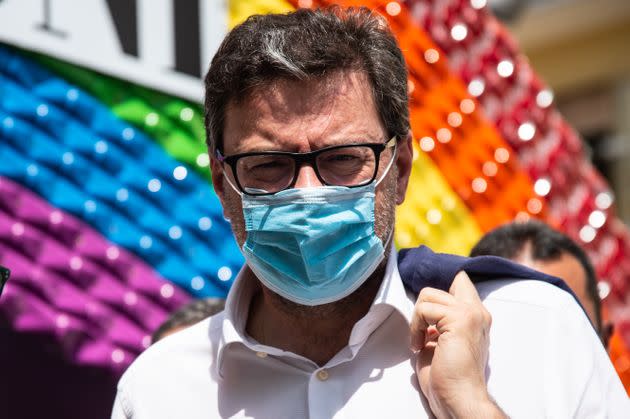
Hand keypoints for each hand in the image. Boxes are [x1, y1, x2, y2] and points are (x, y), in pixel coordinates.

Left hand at [410, 271, 502, 417]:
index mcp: (476, 317)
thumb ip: (440, 322)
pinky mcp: (460, 319)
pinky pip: (424, 309)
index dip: (442, 288)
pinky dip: (415, 327)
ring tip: (420, 341)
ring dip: (417, 319)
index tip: (427, 311)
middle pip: (443, 284)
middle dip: (424, 307)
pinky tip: (420, 345)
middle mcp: (477, 312)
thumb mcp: (442, 341)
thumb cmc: (448, 378)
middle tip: (422, 333)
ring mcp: (470, 314)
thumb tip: (426, 309)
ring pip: (428, 294)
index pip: (461, 281)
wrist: (459, 398)